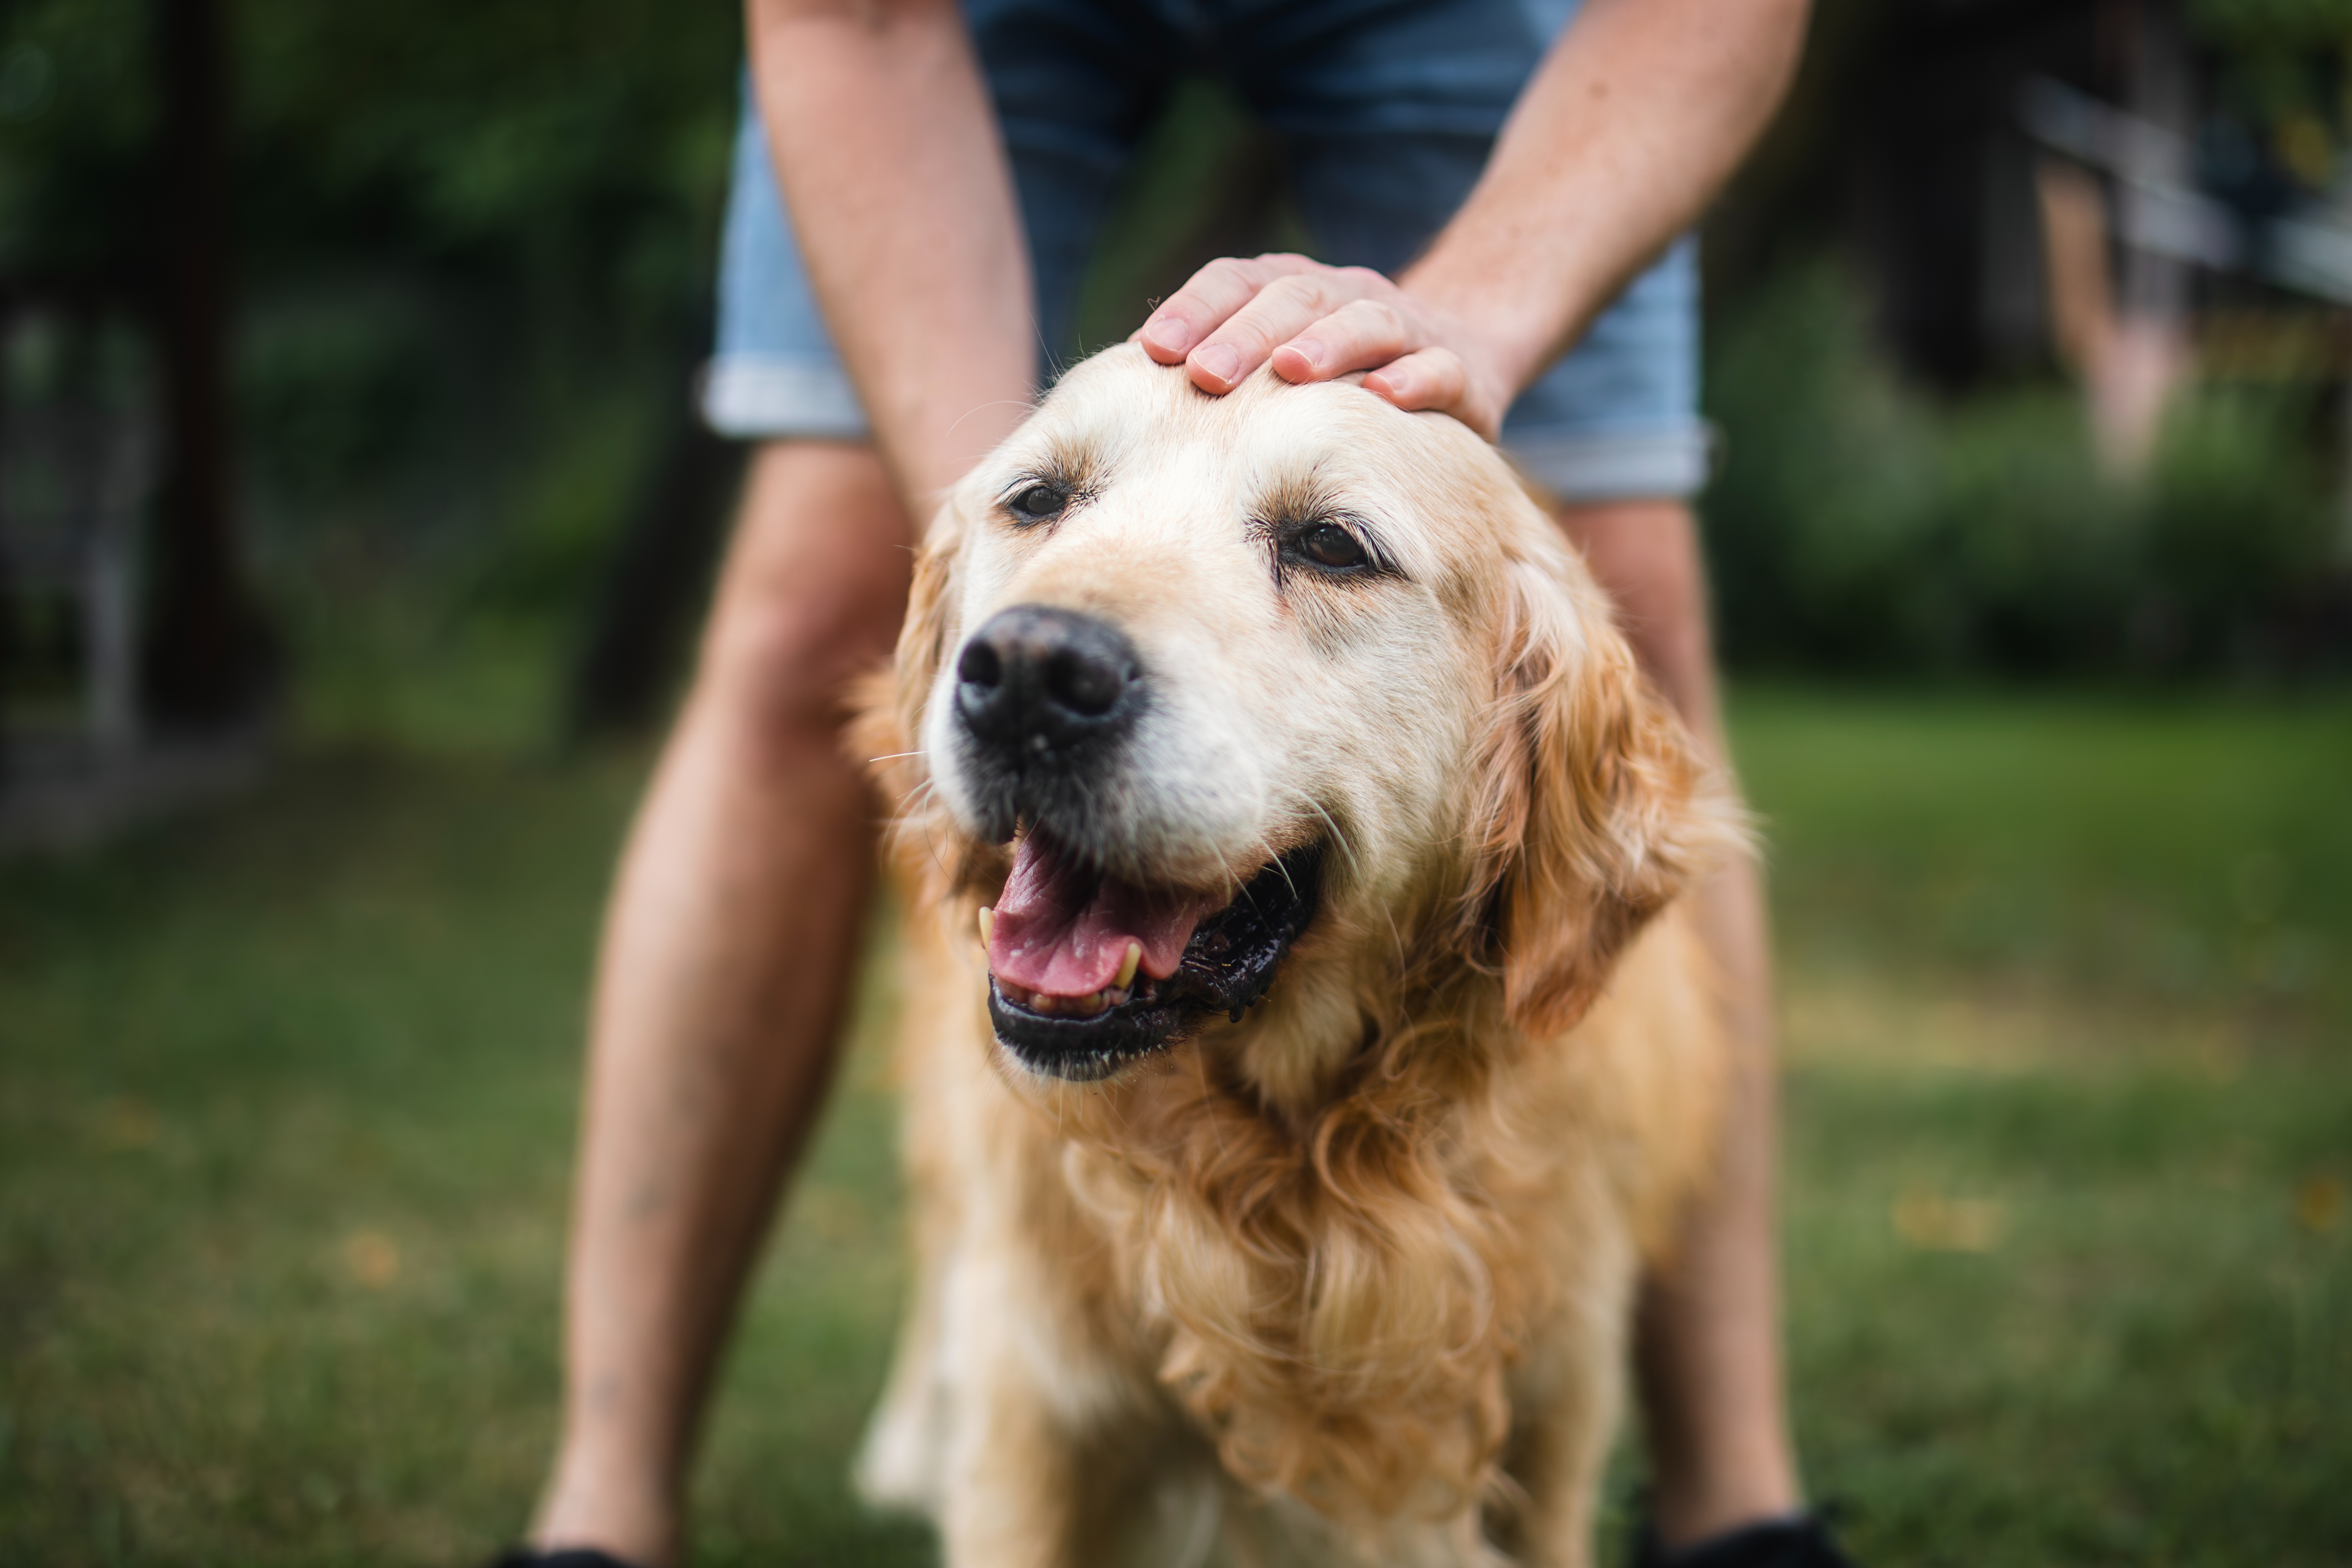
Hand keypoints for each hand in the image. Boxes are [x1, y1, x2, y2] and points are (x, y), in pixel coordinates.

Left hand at [1131, 254, 1519, 440]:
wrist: (1462, 354)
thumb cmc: (1339, 371)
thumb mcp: (1277, 360)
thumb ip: (1215, 361)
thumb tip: (1122, 384)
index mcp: (1293, 289)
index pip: (1235, 281)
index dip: (1194, 309)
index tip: (1150, 350)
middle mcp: (1346, 295)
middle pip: (1294, 298)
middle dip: (1246, 334)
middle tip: (1206, 373)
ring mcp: (1406, 327)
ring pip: (1367, 321)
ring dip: (1326, 344)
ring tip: (1291, 371)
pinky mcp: (1459, 369)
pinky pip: (1438, 367)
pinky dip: (1414, 378)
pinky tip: (1384, 396)